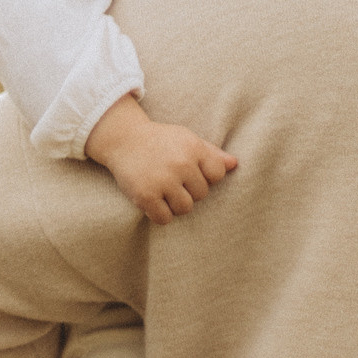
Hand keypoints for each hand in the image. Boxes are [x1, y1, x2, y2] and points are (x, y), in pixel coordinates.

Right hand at [82, 98, 237, 225]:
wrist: (122, 138)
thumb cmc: (159, 140)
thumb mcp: (186, 139)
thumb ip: (211, 153)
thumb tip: (235, 164)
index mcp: (193, 148)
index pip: (217, 175)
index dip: (205, 176)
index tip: (189, 171)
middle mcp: (180, 164)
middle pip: (202, 194)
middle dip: (188, 190)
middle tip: (171, 179)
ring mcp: (163, 180)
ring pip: (185, 208)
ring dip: (175, 203)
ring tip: (162, 190)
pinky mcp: (145, 195)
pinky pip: (164, 218)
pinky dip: (159, 214)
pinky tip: (153, 201)